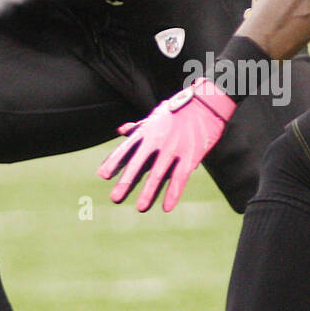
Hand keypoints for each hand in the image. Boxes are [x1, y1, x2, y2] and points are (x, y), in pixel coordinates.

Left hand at [99, 78, 236, 211]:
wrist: (207, 102)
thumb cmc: (180, 109)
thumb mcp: (157, 114)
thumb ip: (139, 126)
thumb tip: (120, 130)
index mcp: (147, 130)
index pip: (126, 148)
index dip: (114, 162)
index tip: (103, 175)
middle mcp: (158, 140)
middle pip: (138, 164)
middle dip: (126, 182)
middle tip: (115, 198)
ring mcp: (174, 148)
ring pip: (158, 174)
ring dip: (149, 192)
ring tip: (140, 208)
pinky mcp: (191, 155)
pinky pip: (180, 178)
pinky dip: (173, 193)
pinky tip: (167, 207)